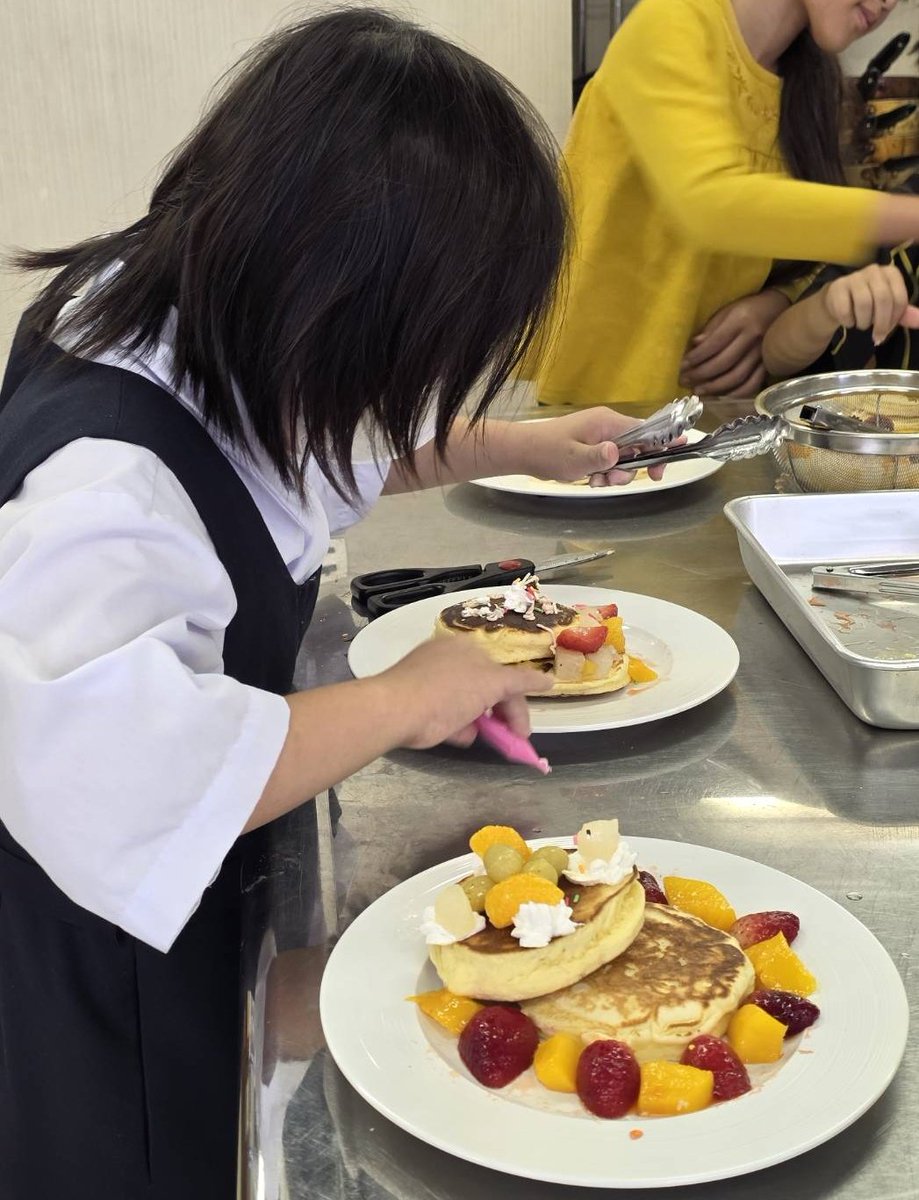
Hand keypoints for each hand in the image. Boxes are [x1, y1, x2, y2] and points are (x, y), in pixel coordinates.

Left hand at [380, 637, 549, 749]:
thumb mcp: (492, 683)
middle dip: (499, 715)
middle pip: (488, 690)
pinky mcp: (421, 702)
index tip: (524, 732)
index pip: (505, 675)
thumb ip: (521, 682)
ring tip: (478, 736)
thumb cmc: (448, 691)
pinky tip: (457, 734)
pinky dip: (457, 727)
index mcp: (468, 648)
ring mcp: (434, 680)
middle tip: (509, 739)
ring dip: (479, 723)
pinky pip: (449, 715)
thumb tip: (549, 680)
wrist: (397, 709)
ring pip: (469, 705)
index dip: (518, 704)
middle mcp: (451, 659)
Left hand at [515, 407, 666, 487]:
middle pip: (638, 447)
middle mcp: (608, 426)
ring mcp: (601, 436)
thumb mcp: (573, 458)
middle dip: (631, 468)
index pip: (646, 429)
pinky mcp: (594, 446)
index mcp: (607, 422)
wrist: (524, 451)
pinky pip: (611, 462)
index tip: (675, 454)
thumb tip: (618, 453)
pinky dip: (605, 473)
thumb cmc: (547, 450)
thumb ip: (598, 457)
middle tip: (615, 480)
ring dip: (615, 474)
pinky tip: (590, 479)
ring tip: (595, 480)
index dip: (663, 443)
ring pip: (625, 458)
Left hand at [680, 289, 789, 396]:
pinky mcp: (769, 365)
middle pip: (724, 363)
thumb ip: (711, 329)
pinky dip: (735, 394)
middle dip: (701, 374)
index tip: (682, 366)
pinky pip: (752, 384)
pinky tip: (720, 397)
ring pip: (737, 377)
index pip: (714, 344)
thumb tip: (694, 346)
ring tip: (698, 391)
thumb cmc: (747, 308)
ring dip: (715, 388)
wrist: (778, 308)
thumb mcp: (727, 310)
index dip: (696, 357)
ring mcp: (763, 353)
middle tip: (685, 381)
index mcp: (740, 320)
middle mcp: (753, 338)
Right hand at [822, 263, 918, 345]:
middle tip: (877, 336)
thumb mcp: (888, 308)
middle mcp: (874, 270)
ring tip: (862, 325)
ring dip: (864, 322)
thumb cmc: (868, 303)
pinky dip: (848, 321)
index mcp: (891, 273)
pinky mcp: (837, 287)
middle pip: (883, 299)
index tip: (888, 329)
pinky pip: (845, 309)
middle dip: (881, 323)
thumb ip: (904, 314)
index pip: (899, 298)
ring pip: (864, 304)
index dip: (895, 319)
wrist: (838, 301)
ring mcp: (854, 276)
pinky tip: (849, 321)